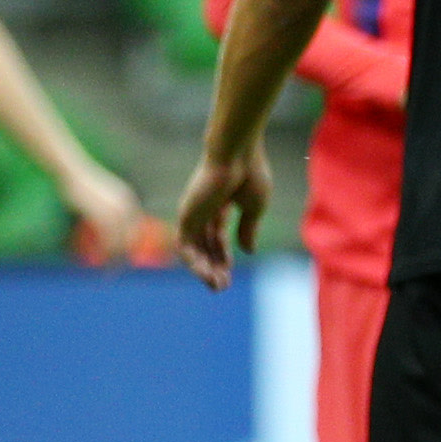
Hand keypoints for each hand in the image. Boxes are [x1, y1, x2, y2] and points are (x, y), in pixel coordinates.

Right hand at [61, 165, 144, 263]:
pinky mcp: (102, 215)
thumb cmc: (78, 182)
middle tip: (114, 271)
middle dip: (123, 256)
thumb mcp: (98, 195)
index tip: (122, 258)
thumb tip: (101, 222)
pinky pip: (108, 241)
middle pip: (130, 238)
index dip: (128, 245)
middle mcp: (126, 206)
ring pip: (119, 242)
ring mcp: (115, 211)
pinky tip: (101, 264)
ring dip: (114, 260)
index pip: (133, 228)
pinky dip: (106, 255)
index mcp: (127, 200)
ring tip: (108, 274)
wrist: (70, 170)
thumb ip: (104, 208)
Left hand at [174, 147, 270, 291]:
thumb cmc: (250, 174)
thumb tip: (247, 251)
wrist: (236, 154)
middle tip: (222, 286)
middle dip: (214, 267)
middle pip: (205, 245)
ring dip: (204, 270)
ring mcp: (193, 213)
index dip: (224, 256)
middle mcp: (203, 210)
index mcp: (220, 204)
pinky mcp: (187, 217)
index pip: (218, 236)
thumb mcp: (254, 207)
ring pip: (193, 249)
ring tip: (217, 286)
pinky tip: (207, 276)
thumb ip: (248, 229)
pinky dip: (195, 264)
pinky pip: (186, 247)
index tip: (230, 274)